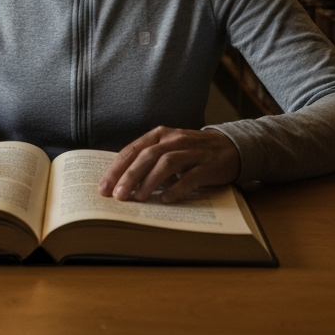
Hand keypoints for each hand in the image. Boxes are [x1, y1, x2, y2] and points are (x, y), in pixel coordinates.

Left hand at [98, 127, 240, 203]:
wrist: (230, 147)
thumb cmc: (191, 152)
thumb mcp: (168, 149)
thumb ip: (148, 161)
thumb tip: (122, 183)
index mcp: (160, 135)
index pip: (133, 150)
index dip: (116, 168)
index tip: (104, 187)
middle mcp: (174, 140)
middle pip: (147, 156)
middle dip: (129, 176)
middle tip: (117, 195)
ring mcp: (192, 152)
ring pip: (166, 163)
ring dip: (150, 181)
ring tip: (138, 198)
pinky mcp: (208, 165)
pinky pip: (190, 177)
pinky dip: (177, 188)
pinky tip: (166, 200)